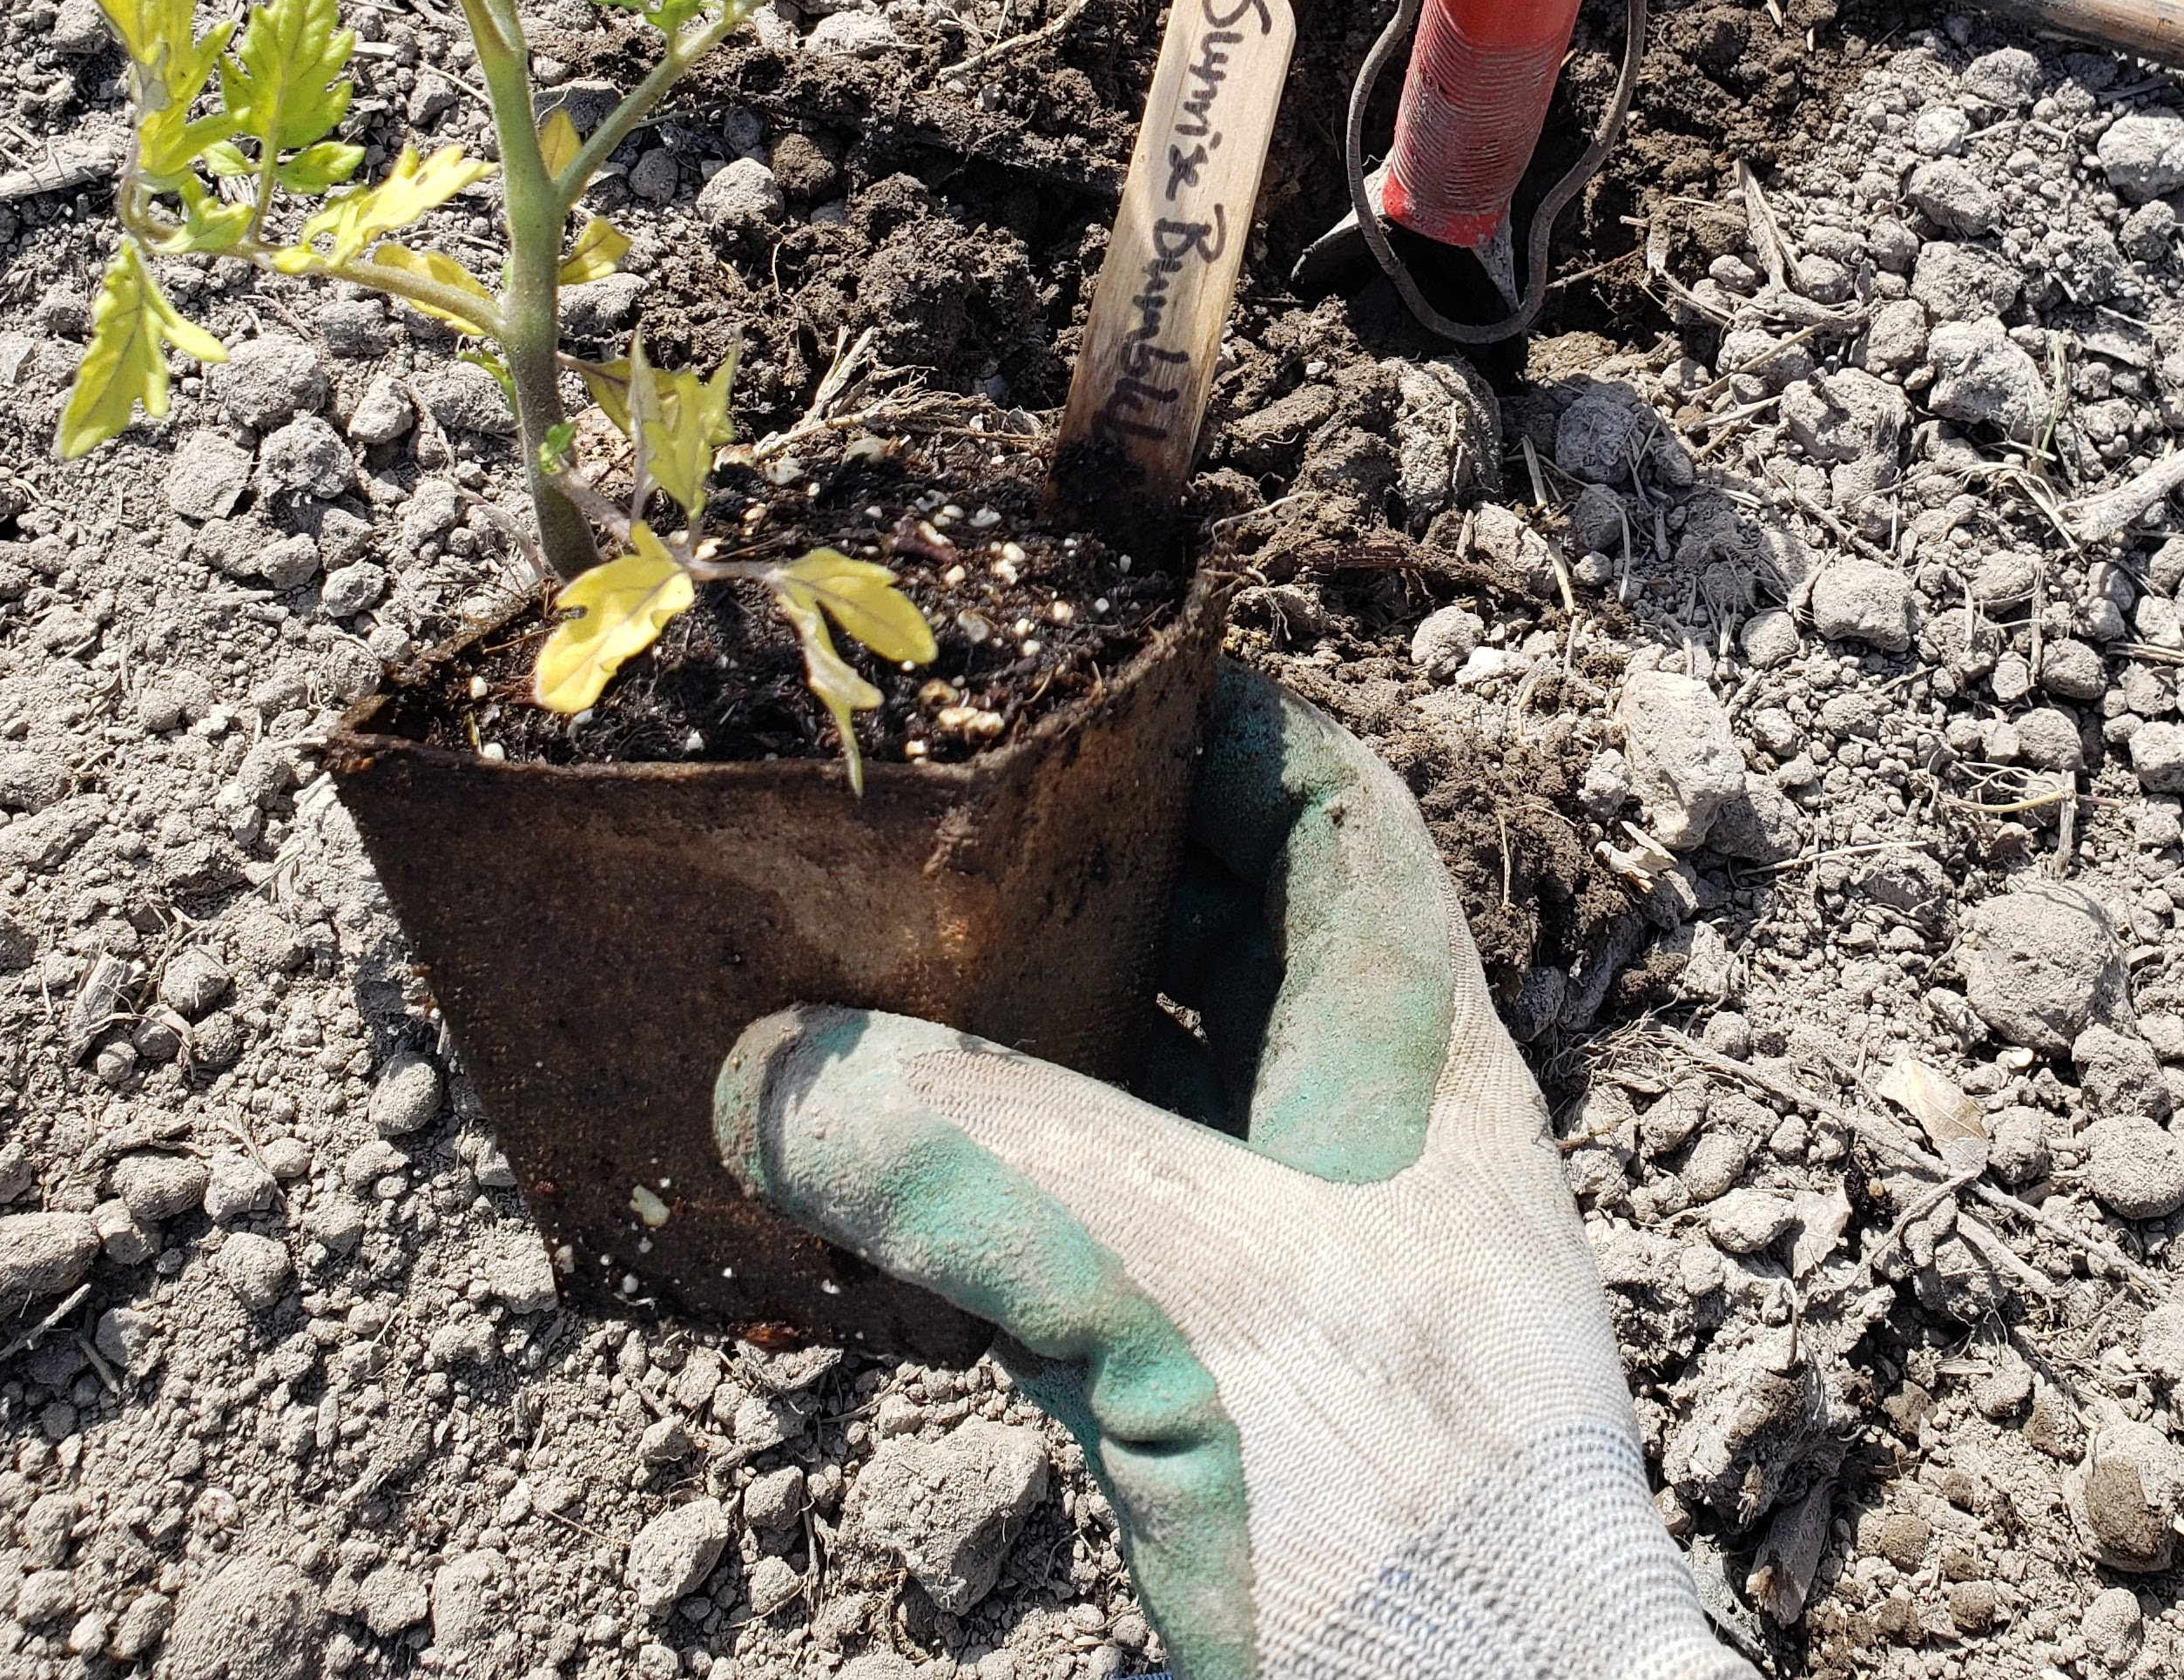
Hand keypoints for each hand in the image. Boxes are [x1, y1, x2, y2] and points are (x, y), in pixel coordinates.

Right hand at [716, 666, 1752, 1679]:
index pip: (1337, 811)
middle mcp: (1368, 1134)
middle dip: (1089, 871)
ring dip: (1028, 1042)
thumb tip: (772, 1067)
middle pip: (1229, 932)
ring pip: (1157, 1088)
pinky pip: (1103, 1238)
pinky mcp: (1234, 1389)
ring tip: (869, 988)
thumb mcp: (1177, 1288)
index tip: (1079, 674)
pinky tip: (877, 1200)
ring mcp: (1304, 1265)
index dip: (1225, 720)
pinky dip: (1000, 1200)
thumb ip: (976, 1154)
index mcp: (1411, 1053)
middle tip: (928, 824)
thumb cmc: (1401, 1509)